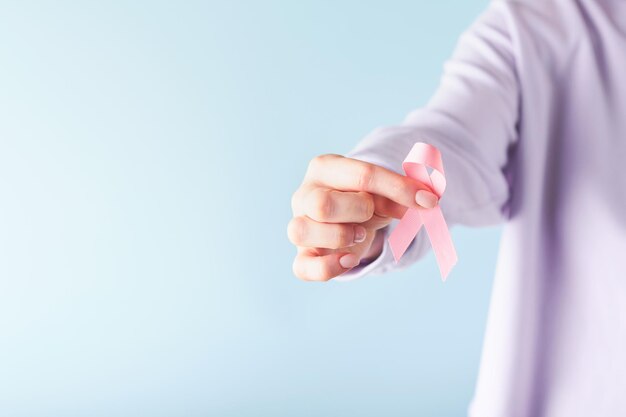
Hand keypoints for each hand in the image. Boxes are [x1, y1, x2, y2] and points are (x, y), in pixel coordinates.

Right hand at [288, 154, 438, 280]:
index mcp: (325, 167)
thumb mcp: (383, 191)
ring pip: (300, 231)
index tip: (428, 201)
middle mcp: (304, 194)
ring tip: (358, 234)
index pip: (361, 174)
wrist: (347, 217)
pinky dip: (329, 268)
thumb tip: (426, 202)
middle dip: (359, 211)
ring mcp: (298, 225)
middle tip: (370, 213)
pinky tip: (350, 260)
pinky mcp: (302, 255)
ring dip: (339, 236)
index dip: (399, 189)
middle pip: (323, 204)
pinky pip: (302, 267)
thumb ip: (400, 193)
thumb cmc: (364, 199)